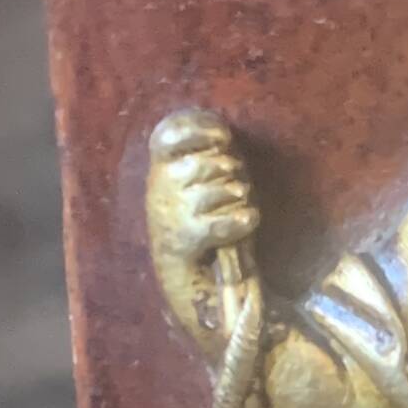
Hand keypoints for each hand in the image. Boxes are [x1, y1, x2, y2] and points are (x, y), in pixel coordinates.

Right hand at [147, 110, 260, 352]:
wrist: (189, 278)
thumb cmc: (202, 224)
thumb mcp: (198, 184)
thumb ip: (209, 157)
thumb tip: (225, 138)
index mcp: (160, 170)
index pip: (168, 135)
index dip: (199, 129)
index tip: (223, 137)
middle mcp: (160, 188)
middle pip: (210, 162)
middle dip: (233, 172)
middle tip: (235, 189)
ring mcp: (170, 213)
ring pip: (223, 190)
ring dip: (241, 199)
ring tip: (238, 210)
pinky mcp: (184, 239)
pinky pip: (226, 221)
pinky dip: (243, 221)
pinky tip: (247, 223)